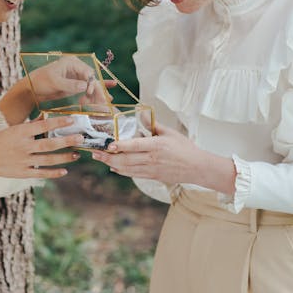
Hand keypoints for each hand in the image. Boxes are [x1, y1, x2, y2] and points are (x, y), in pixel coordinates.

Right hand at [0, 116, 84, 178]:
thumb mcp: (12, 129)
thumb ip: (30, 125)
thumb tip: (45, 117)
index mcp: (20, 133)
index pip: (43, 126)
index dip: (58, 123)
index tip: (72, 120)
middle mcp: (23, 146)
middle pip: (49, 144)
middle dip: (66, 141)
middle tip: (80, 138)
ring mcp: (23, 161)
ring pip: (48, 159)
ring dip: (64, 157)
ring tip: (76, 154)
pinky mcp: (23, 173)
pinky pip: (41, 173)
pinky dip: (53, 173)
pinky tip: (64, 171)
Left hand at [28, 55, 113, 103]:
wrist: (31, 90)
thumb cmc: (39, 81)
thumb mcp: (54, 82)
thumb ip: (69, 84)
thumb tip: (84, 86)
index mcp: (72, 63)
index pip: (87, 72)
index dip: (91, 82)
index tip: (90, 92)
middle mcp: (76, 69)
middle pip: (92, 80)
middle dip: (98, 91)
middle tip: (106, 101)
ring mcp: (76, 79)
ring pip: (91, 87)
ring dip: (97, 96)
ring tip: (105, 105)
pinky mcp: (74, 87)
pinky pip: (87, 91)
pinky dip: (93, 96)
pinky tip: (106, 98)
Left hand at [89, 121, 236, 193]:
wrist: (197, 167)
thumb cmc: (184, 148)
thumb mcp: (170, 132)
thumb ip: (152, 125)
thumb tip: (139, 115)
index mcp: (157, 145)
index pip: (135, 145)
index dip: (120, 146)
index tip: (108, 144)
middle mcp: (152, 159)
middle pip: (126, 159)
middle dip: (108, 157)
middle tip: (95, 153)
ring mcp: (151, 169)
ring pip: (127, 168)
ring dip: (111, 164)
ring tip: (100, 159)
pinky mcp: (152, 176)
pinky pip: (133, 174)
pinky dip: (122, 171)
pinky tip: (113, 167)